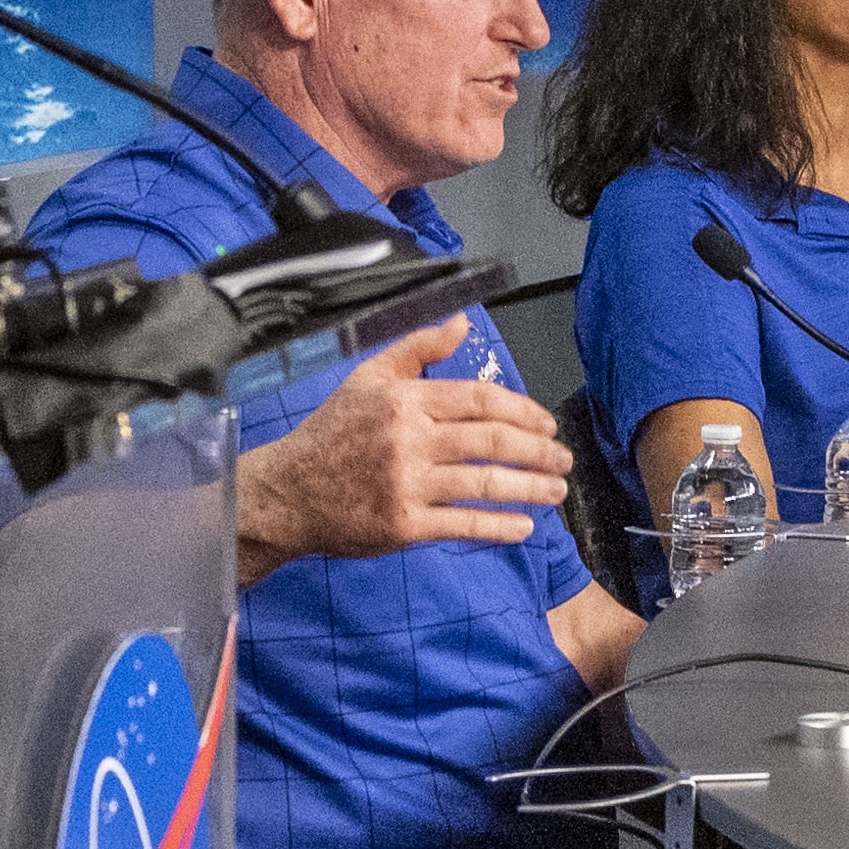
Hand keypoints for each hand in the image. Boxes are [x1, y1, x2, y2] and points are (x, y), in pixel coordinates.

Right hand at [236, 316, 570, 584]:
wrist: (285, 493)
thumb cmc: (330, 434)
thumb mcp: (369, 378)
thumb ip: (419, 348)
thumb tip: (461, 321)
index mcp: (406, 401)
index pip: (481, 400)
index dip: (523, 411)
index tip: (547, 424)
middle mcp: (409, 441)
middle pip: (492, 441)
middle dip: (538, 450)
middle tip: (563, 457)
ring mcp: (406, 485)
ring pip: (484, 483)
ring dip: (530, 488)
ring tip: (554, 489)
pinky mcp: (402, 525)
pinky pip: (462, 524)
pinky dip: (498, 526)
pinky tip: (522, 526)